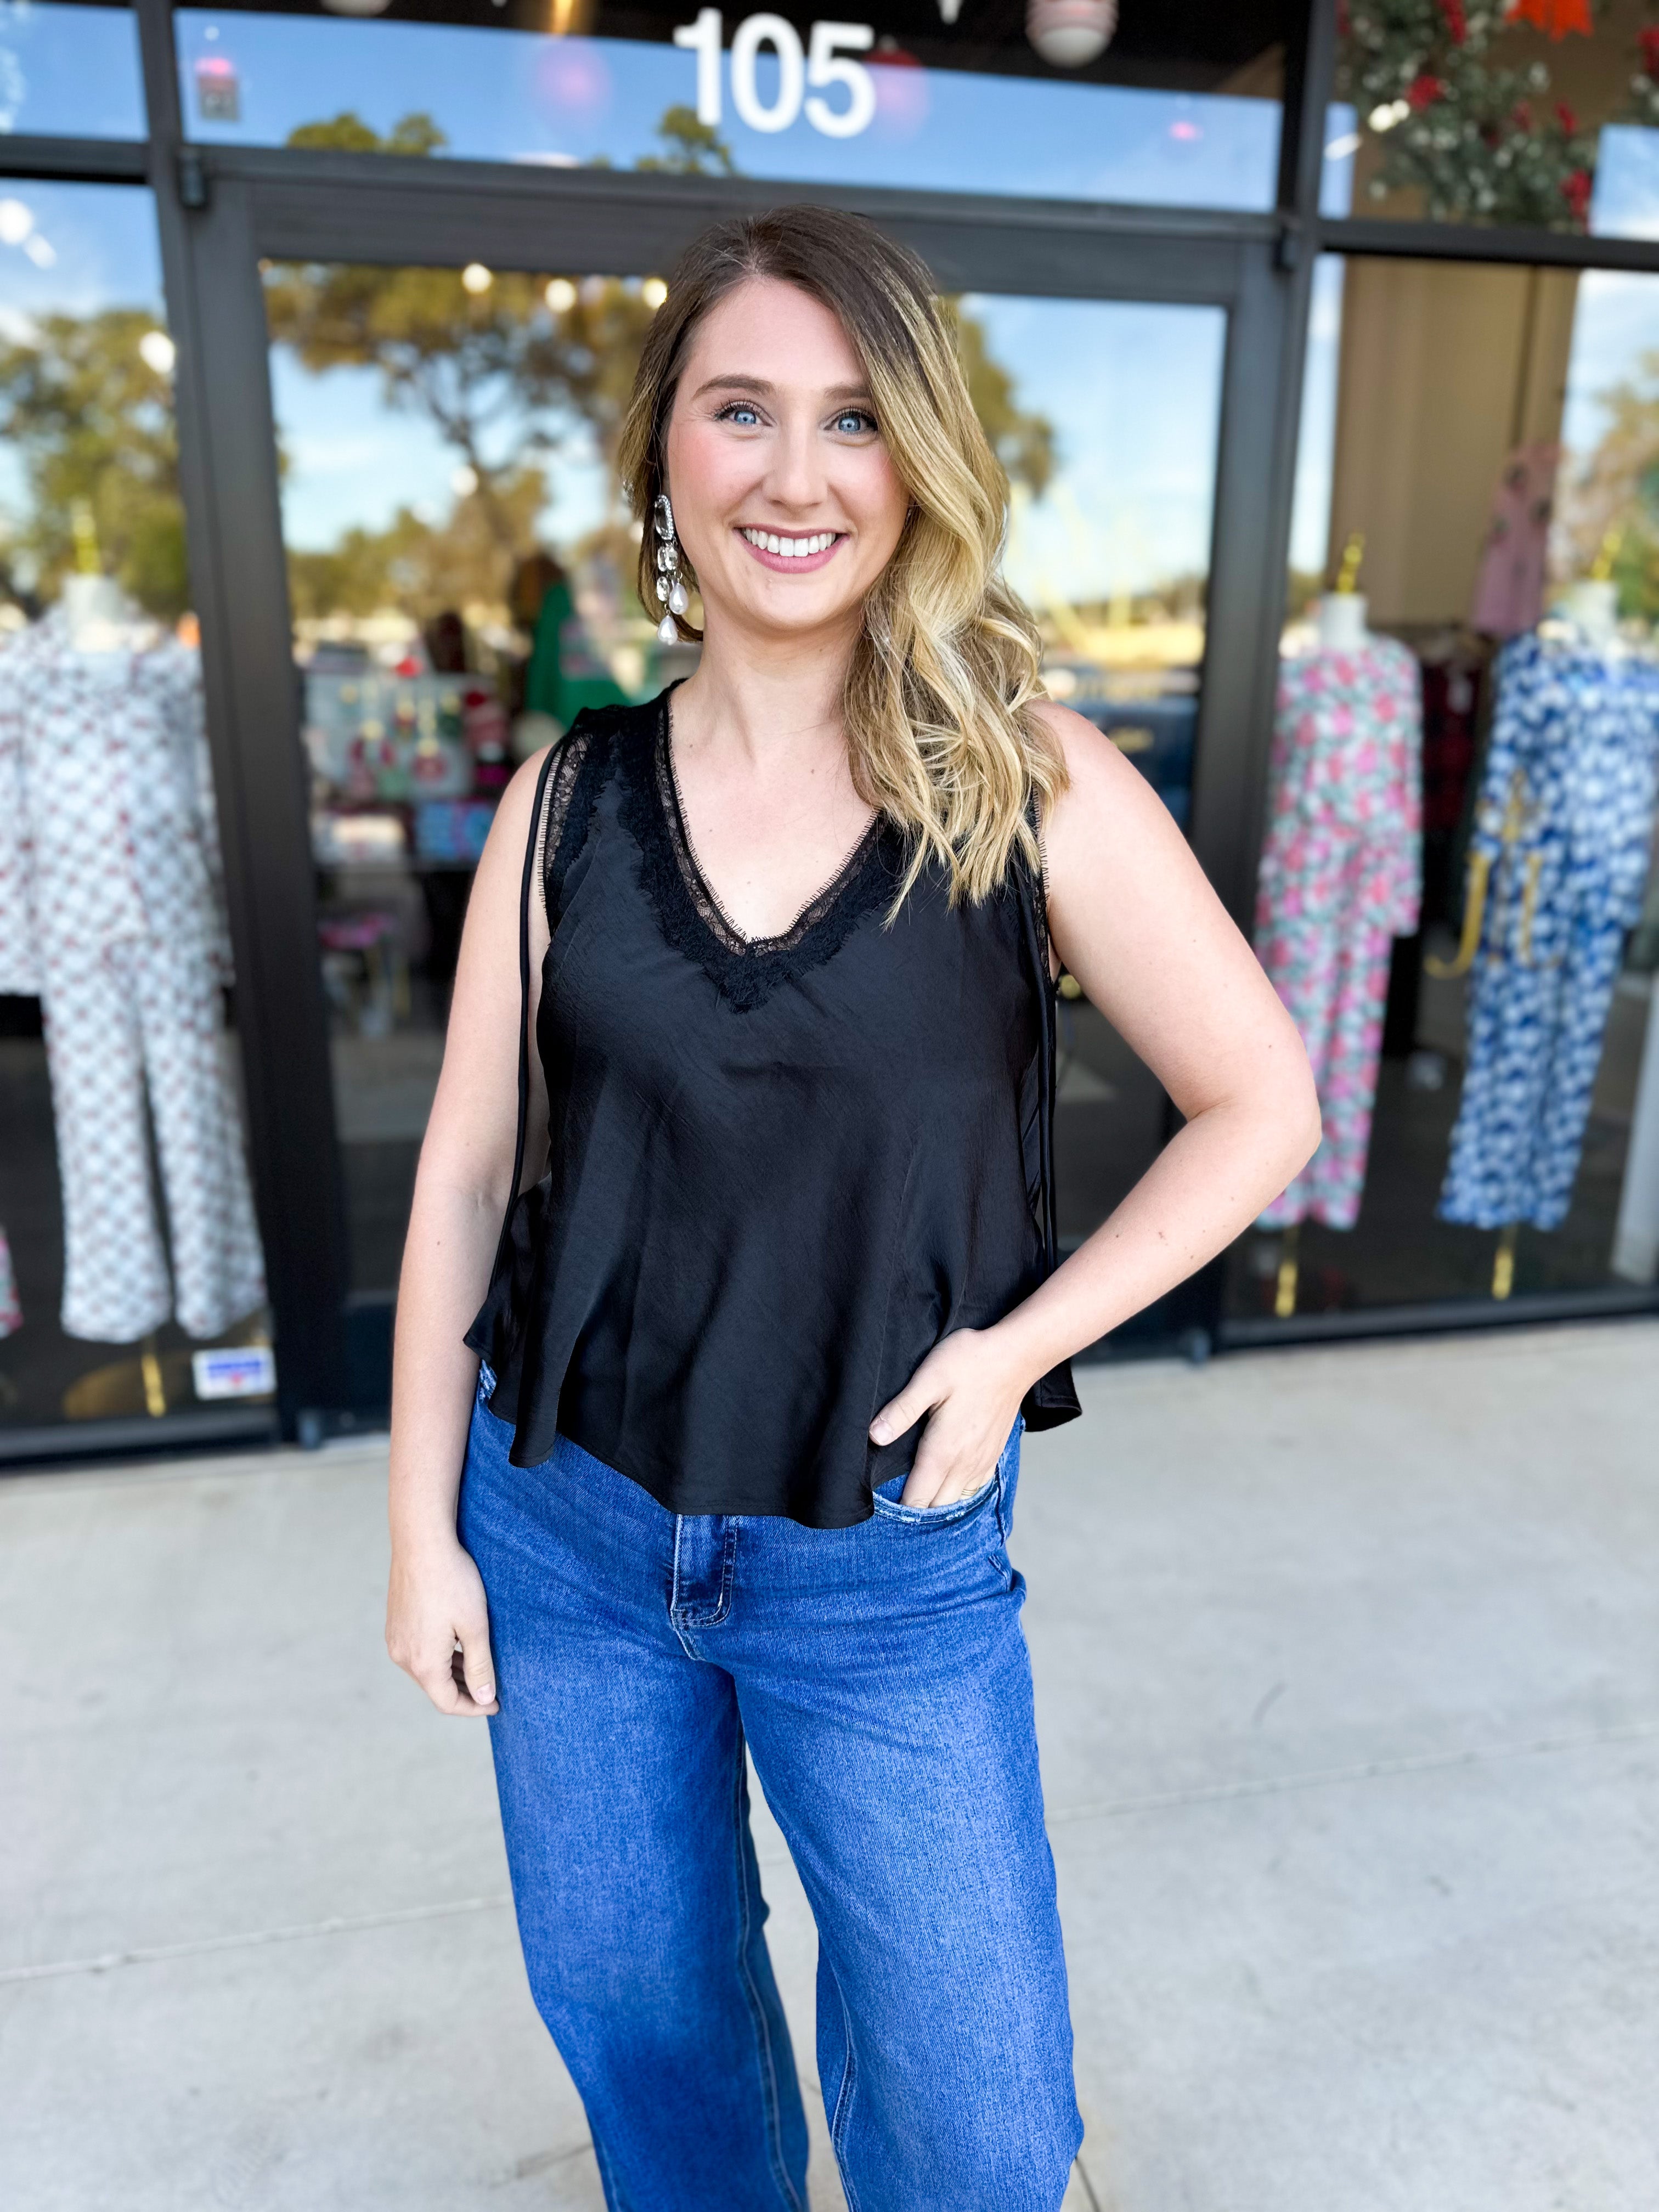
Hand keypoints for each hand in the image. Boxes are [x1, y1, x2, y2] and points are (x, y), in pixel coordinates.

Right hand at [386, 1532, 498, 1716]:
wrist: (422, 1543)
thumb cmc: (453, 1582)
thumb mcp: (475, 1627)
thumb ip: (480, 1667)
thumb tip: (485, 1698)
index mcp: (423, 1663)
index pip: (448, 1703)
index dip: (475, 1707)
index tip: (497, 1703)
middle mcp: (402, 1656)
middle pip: (435, 1688)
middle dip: (464, 1692)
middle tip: (492, 1688)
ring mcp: (395, 1639)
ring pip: (426, 1670)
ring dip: (451, 1674)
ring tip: (479, 1667)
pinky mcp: (395, 1624)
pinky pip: (418, 1652)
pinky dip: (439, 1657)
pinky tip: (457, 1646)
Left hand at [869, 1326, 1029, 1509]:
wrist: (1015, 1356)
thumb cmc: (970, 1363)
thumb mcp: (928, 1379)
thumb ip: (901, 1411)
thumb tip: (873, 1436)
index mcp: (944, 1451)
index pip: (917, 1499)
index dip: (897, 1508)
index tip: (880, 1504)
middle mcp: (965, 1464)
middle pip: (937, 1507)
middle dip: (915, 1509)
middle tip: (893, 1498)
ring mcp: (982, 1462)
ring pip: (957, 1502)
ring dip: (937, 1503)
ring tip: (918, 1491)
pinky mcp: (993, 1455)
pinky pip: (974, 1489)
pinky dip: (958, 1493)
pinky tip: (946, 1481)